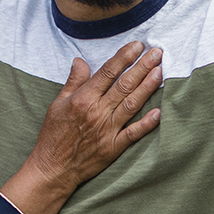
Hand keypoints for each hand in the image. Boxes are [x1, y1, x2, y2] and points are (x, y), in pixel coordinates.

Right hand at [0, 41, 163, 213]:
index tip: (138, 45)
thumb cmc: (53, 135)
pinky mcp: (113, 147)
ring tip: (160, 72)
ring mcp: (107, 130)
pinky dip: (146, 123)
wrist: (53, 168)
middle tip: (157, 53)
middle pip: (124, 84)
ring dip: (147, 87)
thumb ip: (73, 82)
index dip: (125, 56)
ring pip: (131, 104)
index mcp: (83, 99)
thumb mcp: (57, 104)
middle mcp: (97, 112)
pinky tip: (159, 112)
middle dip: (143, 66)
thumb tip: (80, 60)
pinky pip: (133, 134)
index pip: (108, 72)